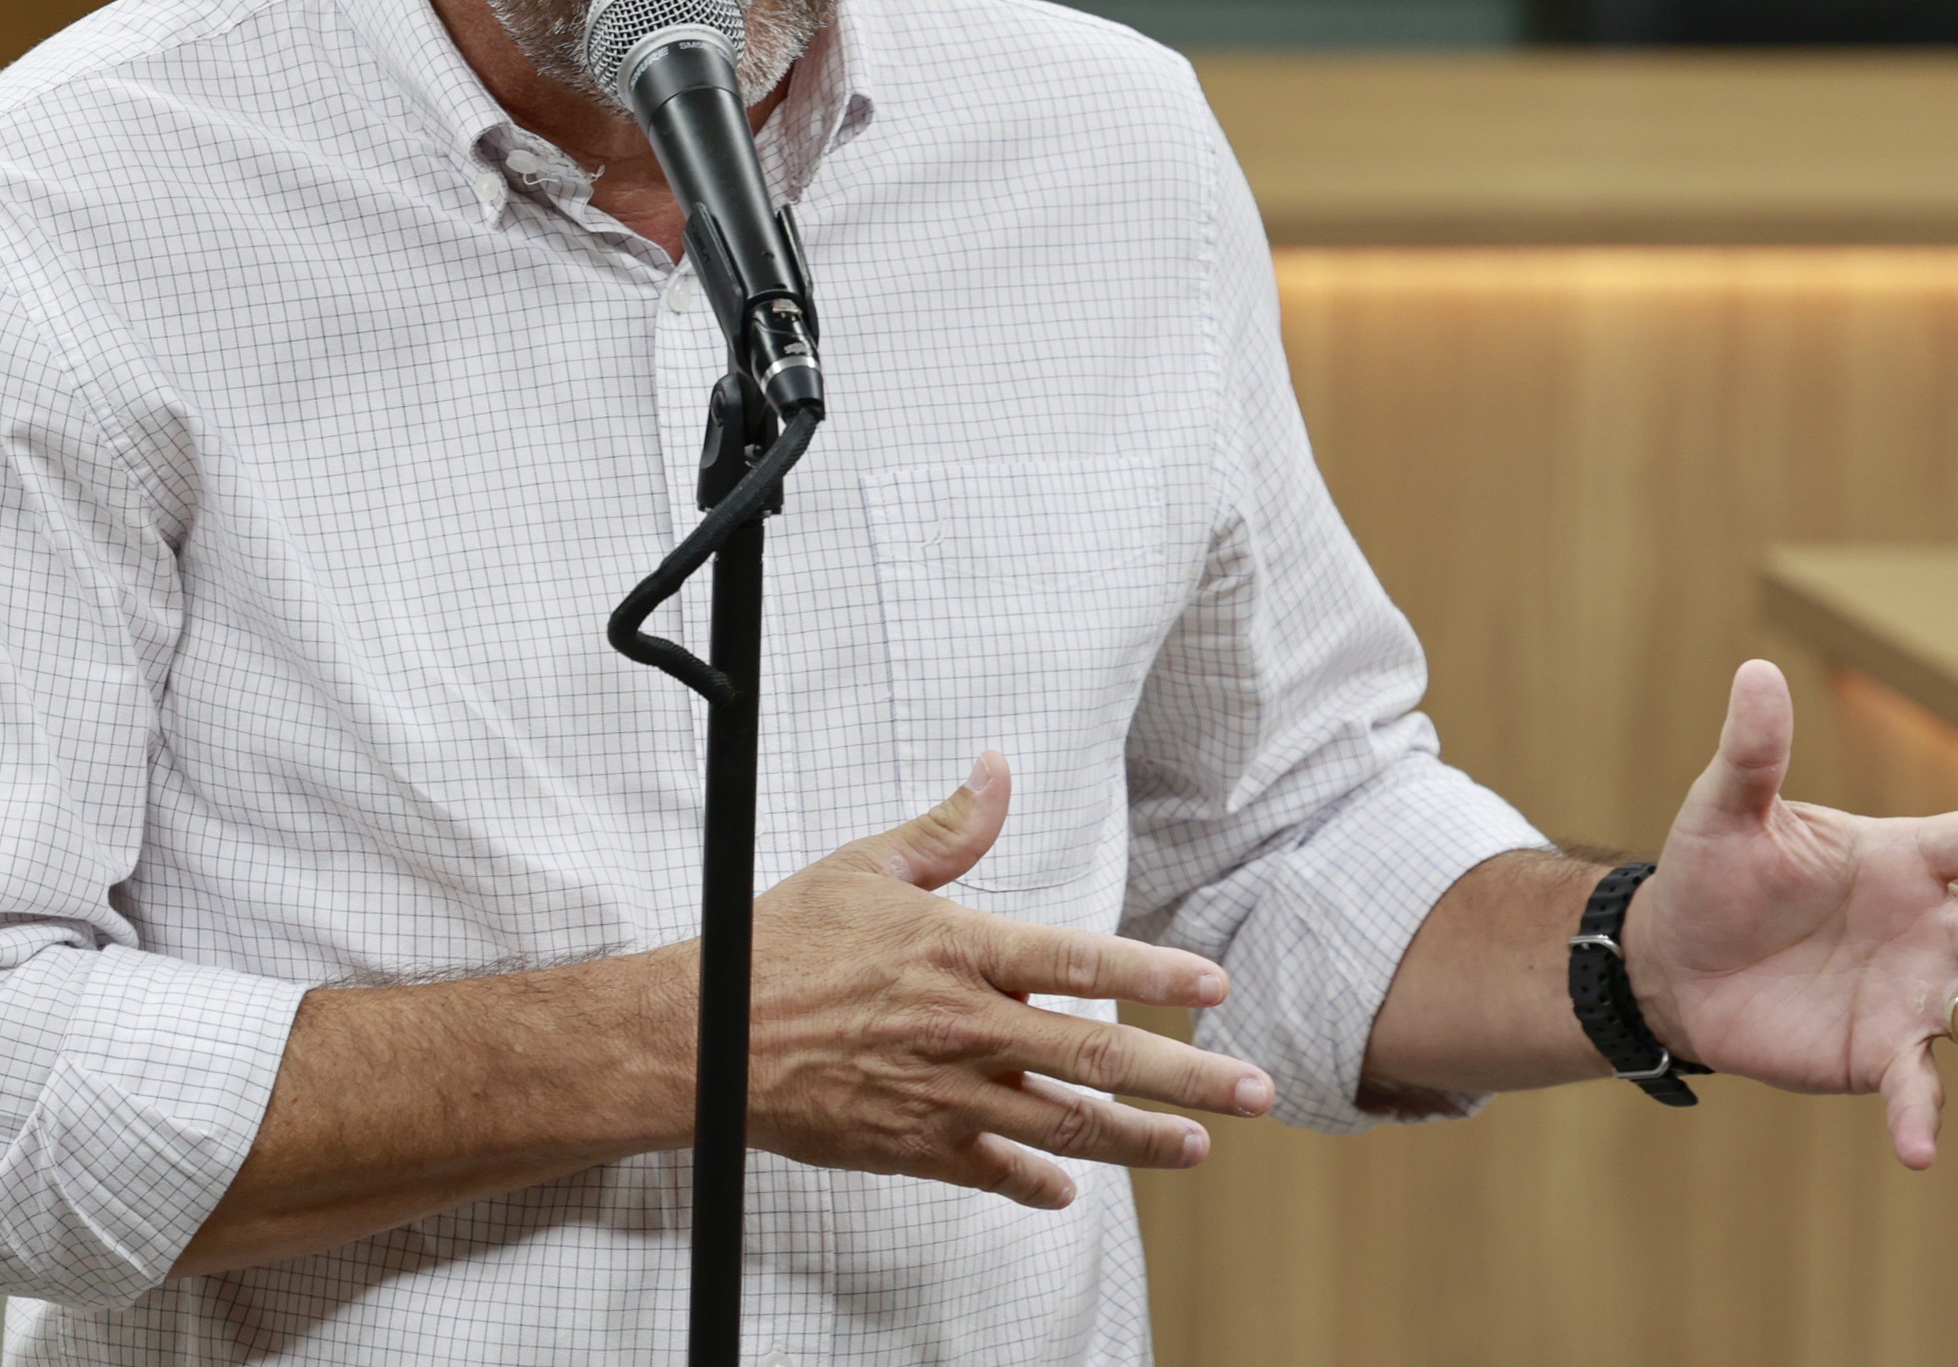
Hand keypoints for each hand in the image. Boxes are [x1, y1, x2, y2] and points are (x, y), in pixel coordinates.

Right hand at [743, 751, 1276, 1208]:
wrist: (704, 1037)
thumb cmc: (778, 943)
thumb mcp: (864, 865)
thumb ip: (947, 826)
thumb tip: (998, 769)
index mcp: (956, 951)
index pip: (1078, 961)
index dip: (1152, 973)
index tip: (1212, 987)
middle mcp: (962, 1028)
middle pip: (1096, 1058)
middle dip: (1187, 1078)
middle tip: (1253, 1091)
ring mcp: (942, 1095)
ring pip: (1064, 1126)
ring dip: (1140, 1141)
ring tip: (1197, 1148)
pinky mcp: (912, 1145)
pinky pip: (992, 1172)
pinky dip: (1037, 1182)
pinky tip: (1071, 1190)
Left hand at [1623, 660, 1957, 1167]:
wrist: (1676, 964)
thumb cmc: (1714, 876)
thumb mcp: (1727, 811)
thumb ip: (1752, 753)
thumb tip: (1755, 671)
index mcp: (1906, 858)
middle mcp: (1932, 927)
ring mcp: (1916, 994)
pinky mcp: (1882, 1053)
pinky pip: (1917, 1087)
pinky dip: (1921, 1117)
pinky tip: (1920, 1150)